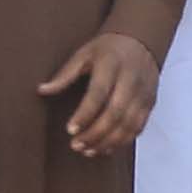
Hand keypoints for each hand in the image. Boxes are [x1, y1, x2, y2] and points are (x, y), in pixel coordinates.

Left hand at [39, 29, 156, 154]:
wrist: (141, 42)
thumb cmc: (108, 49)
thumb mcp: (83, 55)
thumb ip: (64, 75)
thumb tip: (42, 90)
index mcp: (112, 65)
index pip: (98, 93)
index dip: (85, 114)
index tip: (70, 130)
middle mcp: (131, 80)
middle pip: (115, 113)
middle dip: (95, 133)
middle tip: (76, 145)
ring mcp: (143, 93)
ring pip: (128, 125)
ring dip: (108, 142)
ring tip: (88, 150)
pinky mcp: (150, 104)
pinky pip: (138, 128)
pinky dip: (122, 141)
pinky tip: (105, 148)